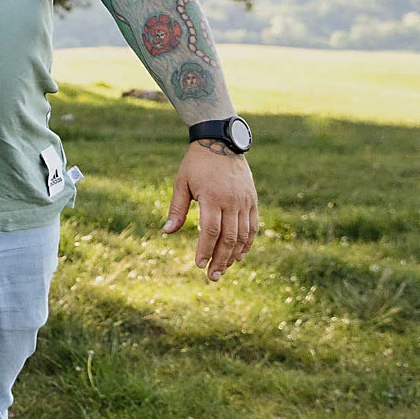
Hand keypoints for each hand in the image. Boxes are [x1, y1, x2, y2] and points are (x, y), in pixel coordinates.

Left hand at [164, 140, 257, 280]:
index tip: (199, 265)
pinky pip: (253, 227)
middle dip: (220, 260)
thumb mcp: (181, 182)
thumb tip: (166, 232)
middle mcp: (232, 201)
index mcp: (212, 197)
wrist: (221, 142)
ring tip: (223, 269)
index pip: (211, 230)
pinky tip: (240, 256)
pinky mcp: (252, 200)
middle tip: (212, 276)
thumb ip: (176, 209)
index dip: (205, 250)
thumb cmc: (196, 163)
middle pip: (229, 238)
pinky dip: (247, 243)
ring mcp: (245, 201)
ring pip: (242, 236)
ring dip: (233, 256)